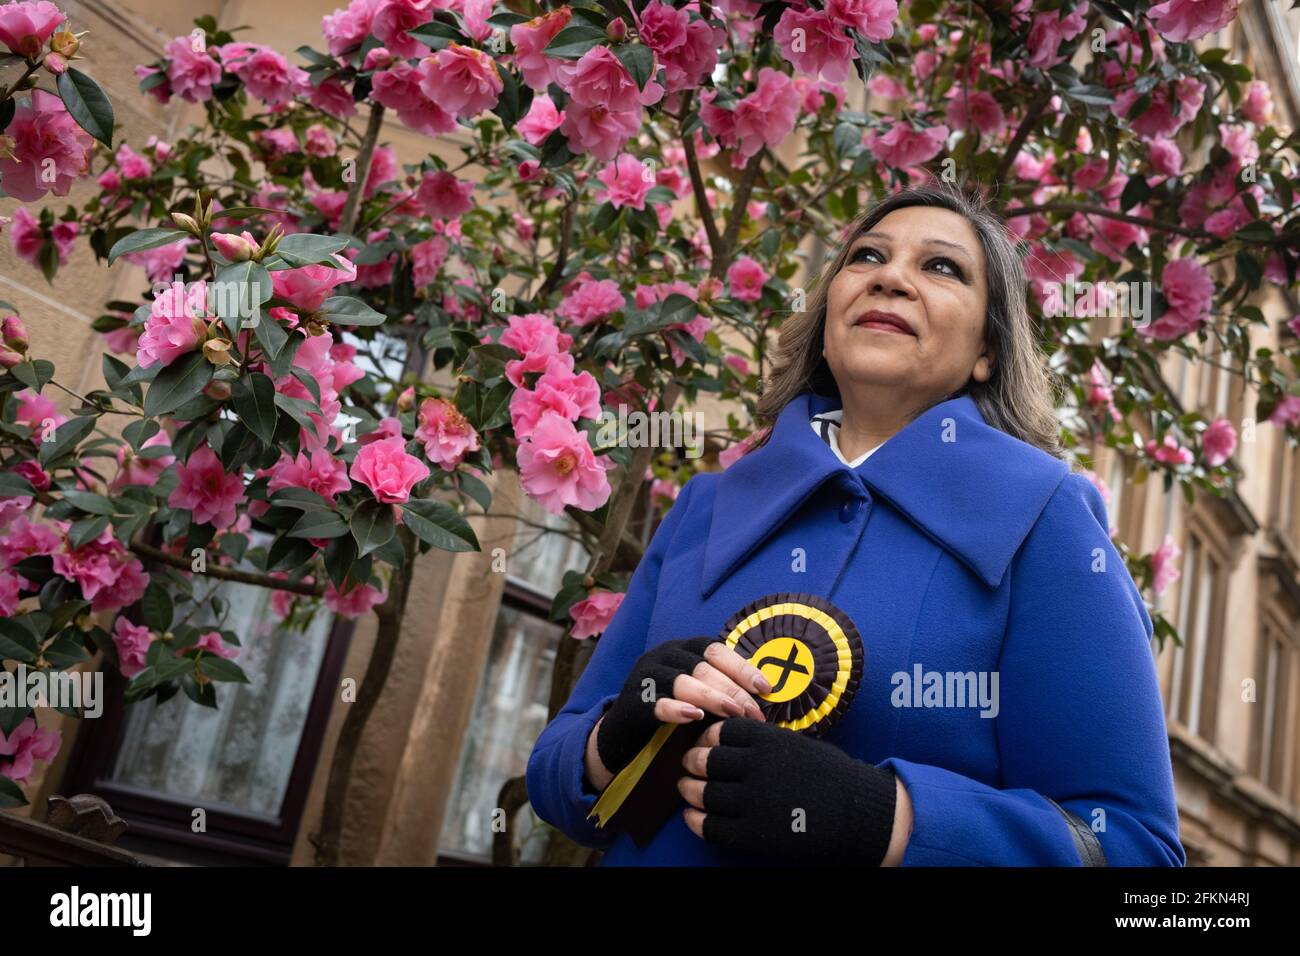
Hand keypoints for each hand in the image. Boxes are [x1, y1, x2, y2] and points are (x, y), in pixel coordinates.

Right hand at [594, 637, 770, 777]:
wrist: (624, 734)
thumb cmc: (671, 711)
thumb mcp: (697, 692)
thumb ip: (721, 686)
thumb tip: (763, 692)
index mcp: (681, 648)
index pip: (714, 649)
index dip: (741, 666)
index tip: (765, 688)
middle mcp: (662, 656)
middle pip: (703, 666)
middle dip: (733, 689)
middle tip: (754, 712)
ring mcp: (645, 677)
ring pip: (683, 681)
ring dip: (713, 697)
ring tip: (734, 714)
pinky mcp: (633, 702)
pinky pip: (657, 702)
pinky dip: (677, 708)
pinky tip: (695, 716)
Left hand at [678, 718, 897, 865]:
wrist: (859, 813)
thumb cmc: (830, 775)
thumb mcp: (796, 744)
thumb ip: (763, 741)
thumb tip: (725, 739)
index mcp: (768, 741)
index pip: (720, 732)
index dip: (706, 737)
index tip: (704, 742)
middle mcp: (756, 767)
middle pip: (705, 761)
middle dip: (692, 762)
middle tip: (688, 765)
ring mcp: (754, 801)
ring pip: (704, 793)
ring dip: (689, 790)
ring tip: (687, 788)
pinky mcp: (754, 834)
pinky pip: (712, 826)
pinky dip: (697, 820)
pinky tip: (693, 815)